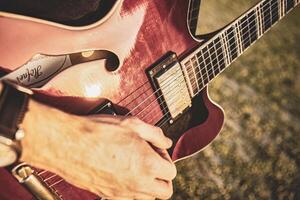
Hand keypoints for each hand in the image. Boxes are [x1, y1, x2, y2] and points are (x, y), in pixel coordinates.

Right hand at [20, 100, 176, 198]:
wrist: (67, 144)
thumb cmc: (97, 132)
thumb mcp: (132, 124)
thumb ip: (155, 134)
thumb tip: (165, 141)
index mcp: (148, 165)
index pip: (171, 171)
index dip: (165, 158)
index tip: (155, 149)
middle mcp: (137, 183)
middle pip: (165, 191)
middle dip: (163, 177)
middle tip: (152, 161)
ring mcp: (122, 192)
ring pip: (147, 197)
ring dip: (148, 183)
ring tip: (136, 165)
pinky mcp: (107, 194)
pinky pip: (127, 197)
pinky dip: (130, 187)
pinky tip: (121, 170)